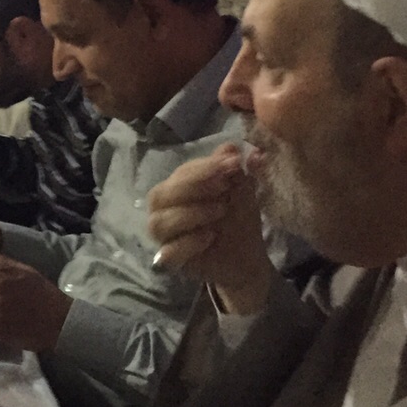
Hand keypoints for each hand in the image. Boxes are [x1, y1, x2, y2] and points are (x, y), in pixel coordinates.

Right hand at [147, 142, 273, 312]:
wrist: (247, 259)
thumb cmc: (237, 221)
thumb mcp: (241, 192)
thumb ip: (234, 170)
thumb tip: (231, 145)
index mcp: (175, 190)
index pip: (179, 173)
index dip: (204, 167)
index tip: (233, 162)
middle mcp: (162, 211)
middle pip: (159, 195)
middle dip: (192, 186)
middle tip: (225, 185)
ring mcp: (163, 237)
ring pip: (159, 222)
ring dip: (190, 213)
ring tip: (221, 211)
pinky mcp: (169, 261)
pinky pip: (168, 252)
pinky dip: (189, 242)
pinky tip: (210, 237)